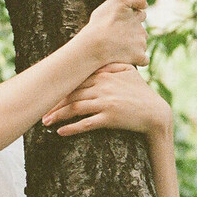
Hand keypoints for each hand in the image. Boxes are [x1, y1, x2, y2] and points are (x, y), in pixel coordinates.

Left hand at [42, 63, 171, 137]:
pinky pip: (85, 124)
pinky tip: (60, 133)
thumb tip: (97, 64)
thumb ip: (112, 67)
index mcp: (105, 75)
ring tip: (45, 122)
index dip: (61, 88)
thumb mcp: (129, 73)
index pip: (77, 80)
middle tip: (40, 110)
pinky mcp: (109, 118)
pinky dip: (71, 128)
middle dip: (54, 103)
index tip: (48, 93)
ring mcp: (105, 102)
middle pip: (72, 94)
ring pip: (75, 108)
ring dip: (58, 116)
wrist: (156, 113)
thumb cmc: (142, 93)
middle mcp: (103, 87)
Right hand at [83, 0, 148, 66]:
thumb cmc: (100, 23)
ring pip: (142, 44)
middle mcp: (141, 28)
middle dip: (133, 33)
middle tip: (117, 38)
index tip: (119, 24)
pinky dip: (138, 59)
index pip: (140, 14)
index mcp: (136, 15)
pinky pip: (144, 60)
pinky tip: (128, 59)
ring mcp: (141, 43)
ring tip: (118, 49)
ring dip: (134, 46)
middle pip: (141, 30)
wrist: (95, 45)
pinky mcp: (139, 56)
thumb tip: (146, 5)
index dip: (131, 18)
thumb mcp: (117, 0)